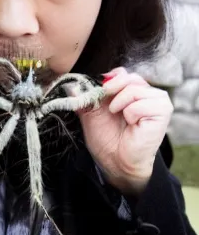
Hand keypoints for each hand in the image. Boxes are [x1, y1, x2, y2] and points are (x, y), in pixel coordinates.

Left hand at [75, 67, 173, 195]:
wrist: (115, 161)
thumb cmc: (106, 138)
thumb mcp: (90, 112)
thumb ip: (83, 96)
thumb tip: (71, 85)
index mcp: (130, 90)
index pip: (120, 73)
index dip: (107, 82)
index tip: (100, 94)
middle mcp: (146, 92)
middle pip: (128, 76)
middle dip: (111, 90)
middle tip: (108, 108)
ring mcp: (157, 100)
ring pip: (134, 87)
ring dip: (120, 102)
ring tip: (119, 116)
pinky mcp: (163, 111)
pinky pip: (141, 102)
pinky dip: (131, 112)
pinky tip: (131, 123)